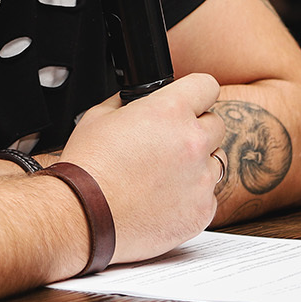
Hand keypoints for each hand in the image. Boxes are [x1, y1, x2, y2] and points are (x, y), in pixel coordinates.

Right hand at [61, 73, 224, 262]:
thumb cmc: (88, 168)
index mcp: (170, 111)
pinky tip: (164, 199)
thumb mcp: (99, 115)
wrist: (84, 215)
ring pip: (215, 162)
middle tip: (170, 143)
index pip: (206, 86)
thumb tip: (139, 101)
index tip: (190, 102)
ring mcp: (201, 180)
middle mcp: (193, 142)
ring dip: (198, 163)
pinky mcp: (202, 211)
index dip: (195, 93)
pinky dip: (192, 197)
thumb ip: (128, 103)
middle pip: (216, 124)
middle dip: (196, 129)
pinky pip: (208, 196)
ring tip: (165, 175)